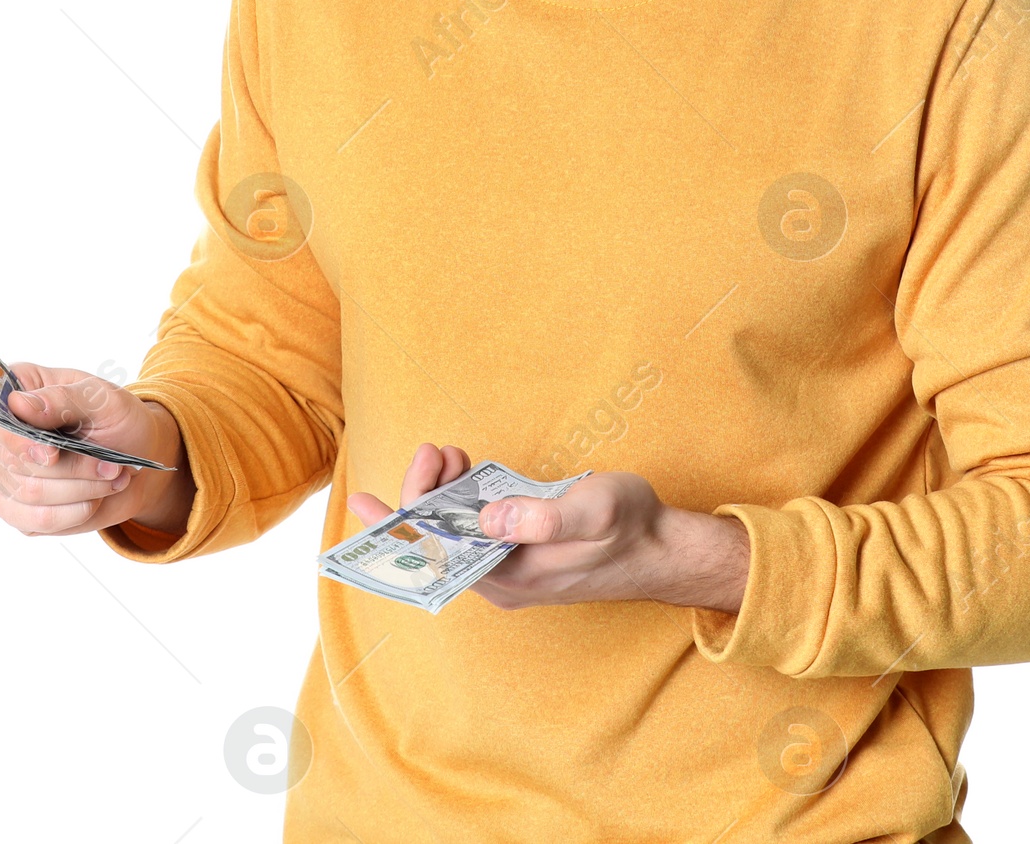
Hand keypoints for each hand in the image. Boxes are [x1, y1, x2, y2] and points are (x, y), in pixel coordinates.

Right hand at [0, 363, 193, 539]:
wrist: (136, 459)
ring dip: (79, 490)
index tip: (51, 454)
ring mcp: (3, 474)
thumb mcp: (104, 400)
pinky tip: (95, 499)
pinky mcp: (16, 509)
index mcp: (17, 392)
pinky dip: (74, 512)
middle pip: (13, 462)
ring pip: (28, 493)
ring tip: (111, 477)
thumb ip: (64, 398)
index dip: (17, 441)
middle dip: (70, 468)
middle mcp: (0, 434)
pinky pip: (35, 521)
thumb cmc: (117, 420)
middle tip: (110, 466)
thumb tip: (18, 403)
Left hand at [348, 445, 750, 612]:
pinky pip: (475, 526)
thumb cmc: (632, 529)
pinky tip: (467, 470)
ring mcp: (511, 565)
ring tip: (450, 454)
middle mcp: (502, 578)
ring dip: (443, 492)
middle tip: (437, 451)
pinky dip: (463, 496)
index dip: (401, 523)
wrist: (665, 548)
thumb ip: (544, 518)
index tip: (365, 499)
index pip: (437, 553)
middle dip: (425, 494)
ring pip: (456, 531)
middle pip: (440, 541)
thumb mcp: (594, 512)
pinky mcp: (522, 549)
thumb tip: (488, 517)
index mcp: (509, 577)